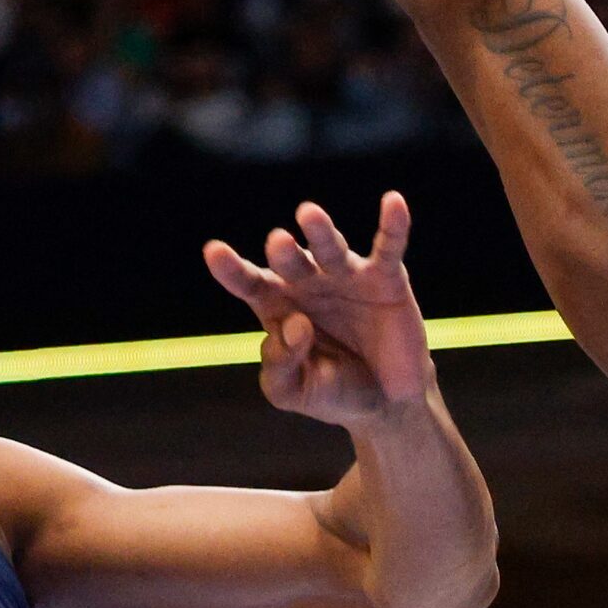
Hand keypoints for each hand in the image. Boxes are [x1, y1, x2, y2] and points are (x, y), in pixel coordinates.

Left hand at [206, 192, 433, 428]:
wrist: (385, 405)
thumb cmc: (331, 393)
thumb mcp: (292, 392)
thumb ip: (280, 366)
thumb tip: (296, 325)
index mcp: (278, 308)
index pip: (249, 283)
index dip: (232, 269)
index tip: (214, 251)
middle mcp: (308, 284)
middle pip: (290, 262)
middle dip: (284, 252)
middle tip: (278, 243)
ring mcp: (346, 278)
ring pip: (331, 248)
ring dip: (321, 232)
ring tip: (308, 215)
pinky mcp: (386, 279)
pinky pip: (389, 247)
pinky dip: (393, 225)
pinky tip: (393, 202)